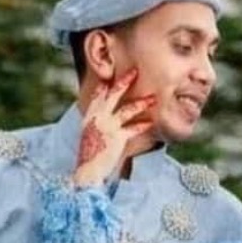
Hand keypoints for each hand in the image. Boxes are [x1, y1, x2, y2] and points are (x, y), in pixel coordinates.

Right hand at [73, 71, 156, 187]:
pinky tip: (151, 122)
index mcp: (90, 116)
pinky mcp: (117, 138)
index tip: (113, 73)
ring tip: (153, 98)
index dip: (106, 83)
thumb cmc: (90, 155)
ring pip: (127, 109)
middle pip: (112, 94)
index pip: (98, 94)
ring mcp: (108, 127)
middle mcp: (98, 118)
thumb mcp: (90, 134)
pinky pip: (132, 128)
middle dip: (124, 81)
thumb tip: (106, 115)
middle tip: (134, 71)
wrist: (87, 171)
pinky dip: (142, 125)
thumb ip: (98, 122)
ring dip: (141, 103)